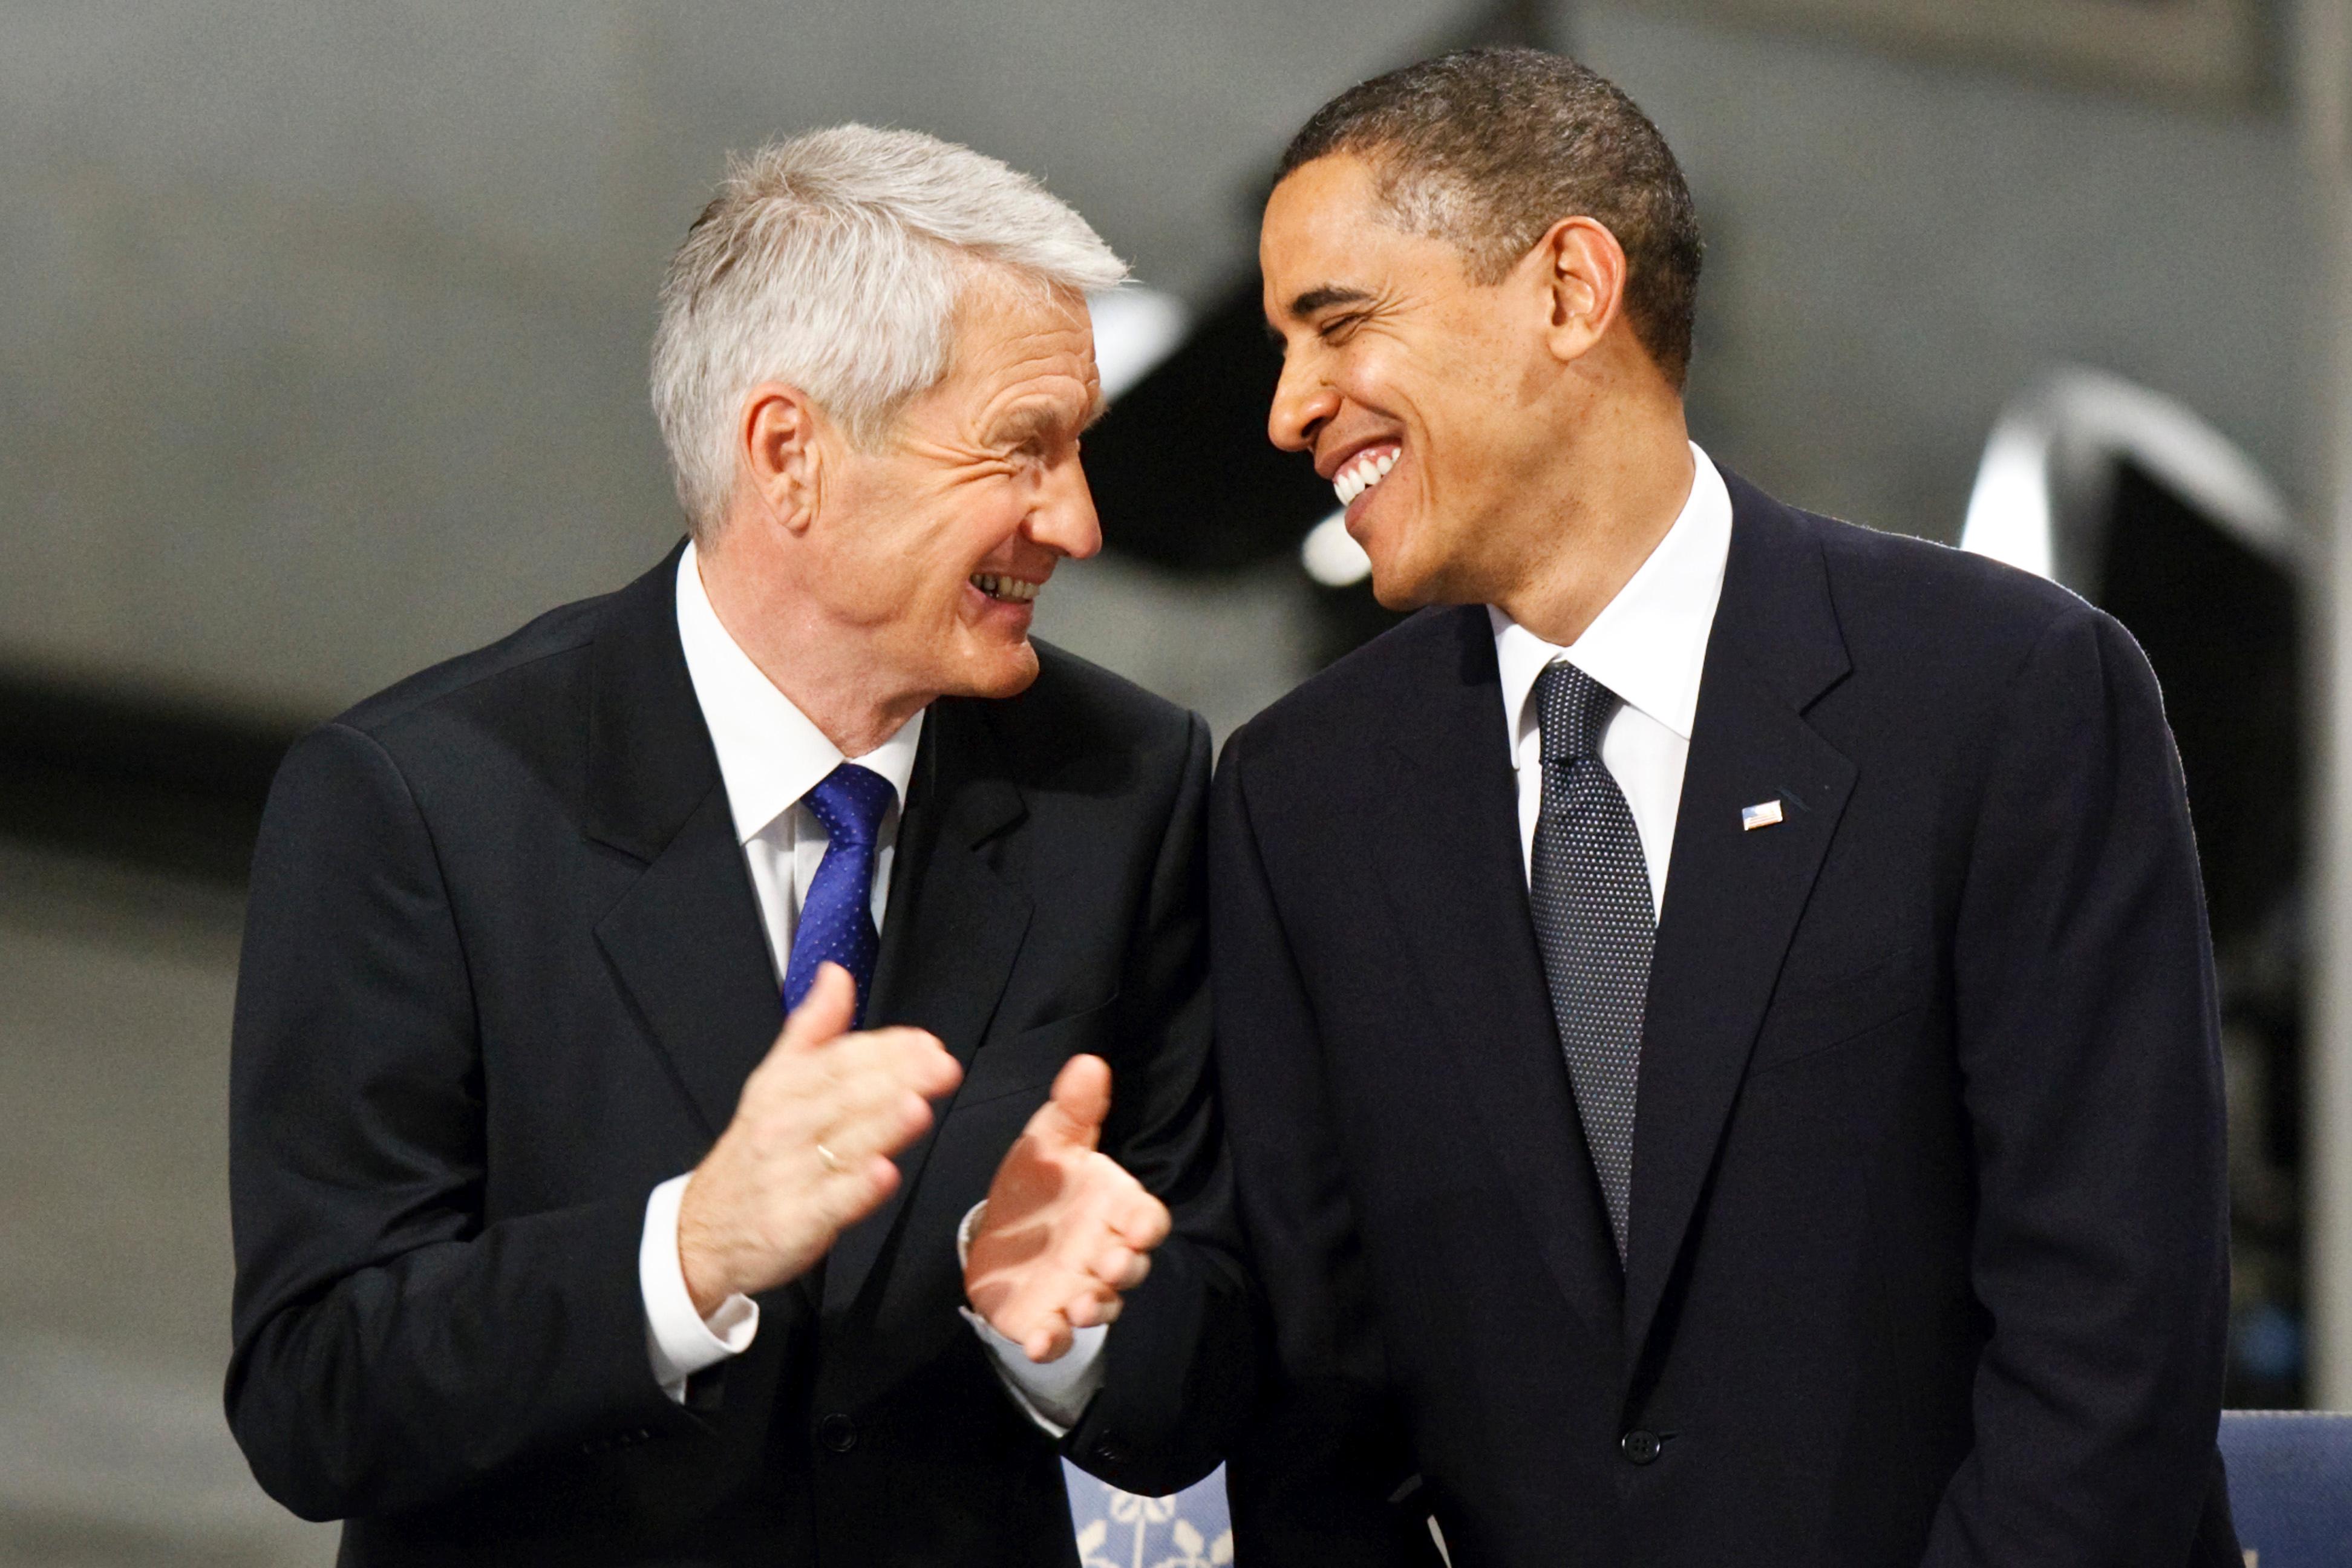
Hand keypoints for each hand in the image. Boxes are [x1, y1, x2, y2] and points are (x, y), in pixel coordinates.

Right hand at [677, 963, 960, 1315]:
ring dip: (880, 1125)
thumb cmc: (755, 1154)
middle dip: (896, 1079)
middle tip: (940, 1067)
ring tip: (917, 1106)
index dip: (884, 1049)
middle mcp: (783, 1128)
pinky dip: (855, 1189)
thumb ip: (814, 1029)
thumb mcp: (774, 1083)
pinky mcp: (792, 1224)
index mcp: (782, 1088)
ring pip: (840, 1145)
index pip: (838, 1060)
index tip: (925, 1042)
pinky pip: (828, 1204)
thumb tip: (837, 976)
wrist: (703, 1233)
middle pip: (844, 1096)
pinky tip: (882, 1173)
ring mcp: (787, 1177)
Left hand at [964, 1054, 1170, 1361]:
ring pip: (1102, 1306)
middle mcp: (1103, 1253)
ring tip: (1079, 1303)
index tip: (1139, 1225)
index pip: (1147, 1219)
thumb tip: (1088, 1062)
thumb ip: (1073, 1108)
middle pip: (1132, 1266)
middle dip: (1126, 1269)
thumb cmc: (1038, 1182)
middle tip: (1108, 1264)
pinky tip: (1041, 1338)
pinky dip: (1053, 1342)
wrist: (996, 1229)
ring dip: (1095, 1307)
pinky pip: (1057, 1339)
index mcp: (1112, 1209)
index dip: (1147, 1224)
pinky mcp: (1044, 1320)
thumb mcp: (1049, 1140)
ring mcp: (1077, 1290)